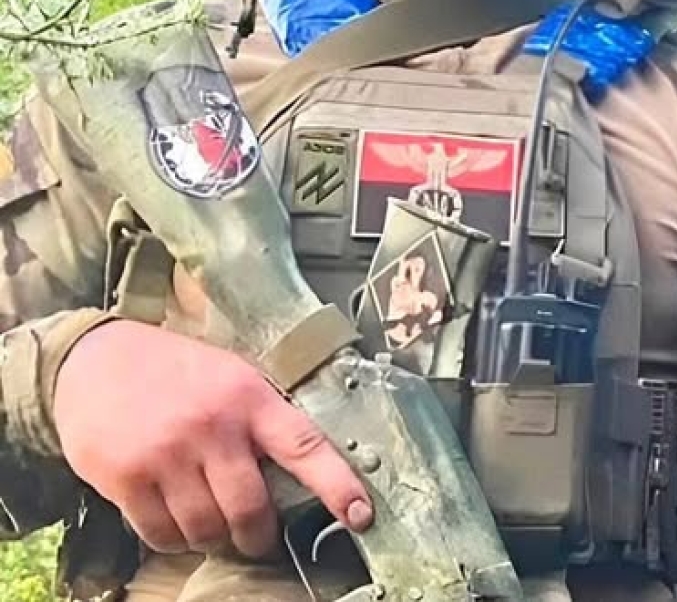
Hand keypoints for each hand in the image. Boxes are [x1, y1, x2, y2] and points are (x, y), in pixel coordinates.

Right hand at [53, 319, 371, 557]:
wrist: (93, 359)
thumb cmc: (171, 368)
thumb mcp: (226, 373)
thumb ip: (259, 415)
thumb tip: (298, 471)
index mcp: (246, 395)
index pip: (304, 445)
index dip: (337, 485)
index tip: (361, 514)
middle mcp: (212, 425)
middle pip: (251, 509)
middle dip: (259, 534)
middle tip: (257, 535)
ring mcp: (168, 454)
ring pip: (208, 530)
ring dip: (214, 537)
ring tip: (209, 519)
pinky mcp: (128, 479)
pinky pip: (163, 536)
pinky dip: (174, 538)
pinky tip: (174, 518)